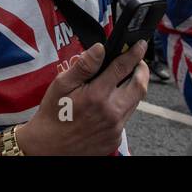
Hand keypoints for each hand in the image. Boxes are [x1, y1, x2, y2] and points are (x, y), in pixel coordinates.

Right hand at [14, 40, 148, 155]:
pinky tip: (108, 103)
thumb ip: (84, 66)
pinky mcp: (115, 138)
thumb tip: (100, 48)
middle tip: (138, 62)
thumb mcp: (62, 85)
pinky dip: (122, 106)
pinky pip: (126, 118)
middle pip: (139, 87)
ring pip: (135, 102)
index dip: (134, 54)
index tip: (140, 45)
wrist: (49, 146)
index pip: (123, 68)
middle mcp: (111, 112)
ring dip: (133, 88)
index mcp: (97, 95)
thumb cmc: (54, 113)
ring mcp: (115, 128)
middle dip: (142, 70)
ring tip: (122, 80)